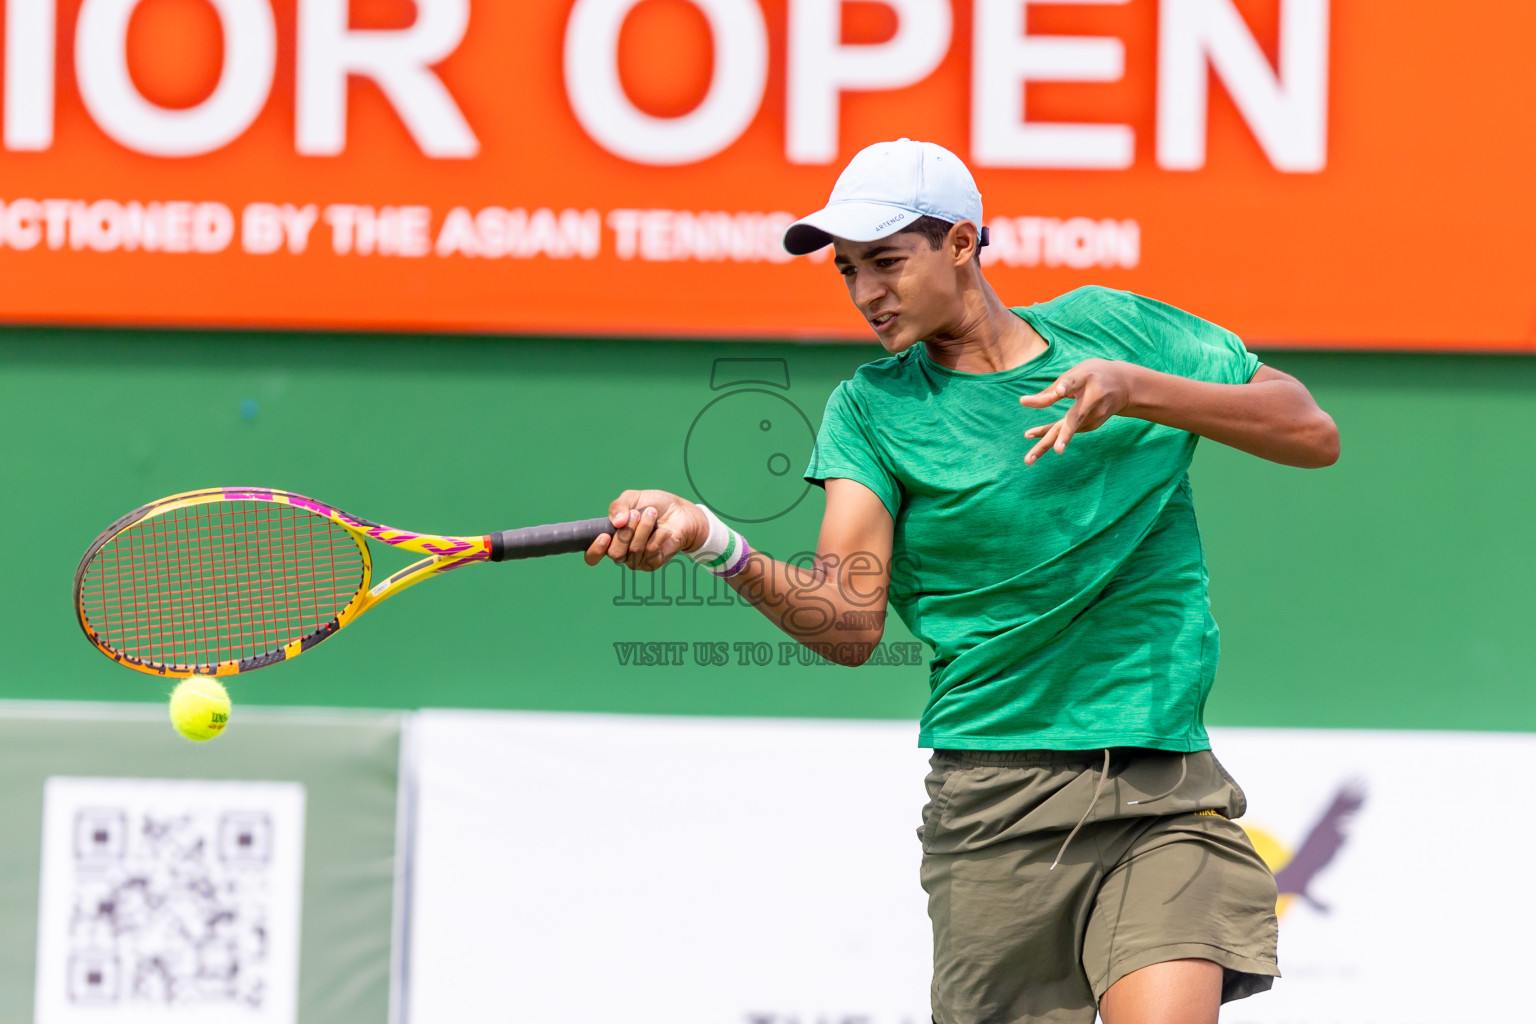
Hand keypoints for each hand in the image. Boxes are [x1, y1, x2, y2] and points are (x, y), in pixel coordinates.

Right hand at [584, 489, 708, 571]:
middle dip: (627, 531)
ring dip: (644, 529)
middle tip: (636, 514)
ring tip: (652, 514)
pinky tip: (664, 530)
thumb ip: (619, 506)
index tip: (604, 536)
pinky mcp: (654, 563)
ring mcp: (637, 560)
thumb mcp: (633, 498)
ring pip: (634, 551)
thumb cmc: (655, 505)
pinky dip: (658, 537)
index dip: (595, 550)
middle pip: (615, 553)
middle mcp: (622, 552)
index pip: (593, 556)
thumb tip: (616, 522)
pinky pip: (651, 554)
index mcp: (611, 538)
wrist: (681, 512)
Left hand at [1018, 359, 1139, 464]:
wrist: (1125, 386)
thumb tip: (1023, 402)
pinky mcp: (1091, 425)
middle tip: (1058, 450)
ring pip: (1068, 431)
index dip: (1066, 386)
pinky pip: (1064, 429)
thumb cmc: (1092, 375)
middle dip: (1065, 435)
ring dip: (1048, 444)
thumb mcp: (1075, 374)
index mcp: (1086, 378)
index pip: (1074, 382)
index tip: (1060, 391)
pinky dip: (1049, 434)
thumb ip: (1052, 390)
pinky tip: (1030, 434)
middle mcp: (1092, 399)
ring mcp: (1093, 416)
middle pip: (1075, 418)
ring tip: (1028, 460)